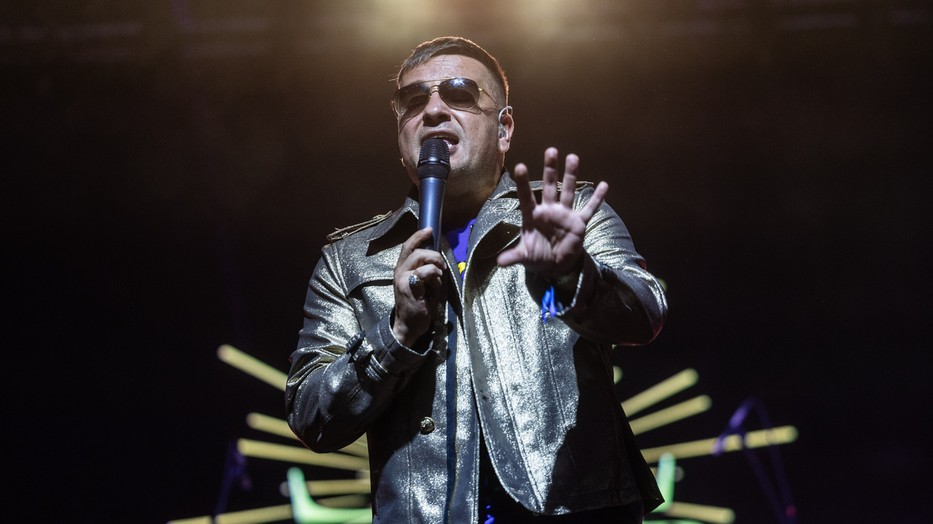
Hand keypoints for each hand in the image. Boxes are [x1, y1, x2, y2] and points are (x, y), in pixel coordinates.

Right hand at [392, 227, 446, 346]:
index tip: (430, 230)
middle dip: (434, 254)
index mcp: (402, 268)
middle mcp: (399, 270)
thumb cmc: (418, 303)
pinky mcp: (408, 286)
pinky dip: (434, 276)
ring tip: (439, 276)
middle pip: (416, 250)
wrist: (409, 324)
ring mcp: (402, 278)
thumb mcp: (422, 283)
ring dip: (435, 264)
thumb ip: (427, 269)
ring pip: (420, 258)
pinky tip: (434, 285)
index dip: (418, 236)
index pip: (408, 246)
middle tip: (442, 265)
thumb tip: (438, 258)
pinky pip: (425, 272)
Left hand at [497, 147, 607, 277]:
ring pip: (567, 191)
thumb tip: (500, 263)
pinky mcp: (578, 222)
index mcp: (533, 215)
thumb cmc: (537, 256)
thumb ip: (514, 256)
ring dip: (570, 176)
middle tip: (551, 150)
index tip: (520, 166)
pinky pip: (589, 209)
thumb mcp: (525, 257)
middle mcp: (549, 210)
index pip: (526, 196)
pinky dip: (597, 199)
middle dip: (550, 169)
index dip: (523, 182)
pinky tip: (604, 185)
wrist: (555, 265)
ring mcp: (564, 214)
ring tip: (573, 157)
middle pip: (548, 186)